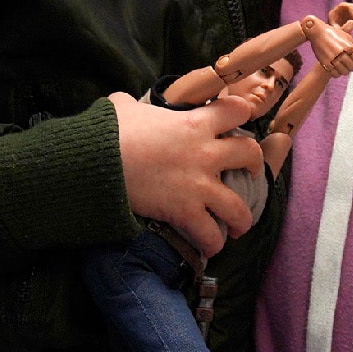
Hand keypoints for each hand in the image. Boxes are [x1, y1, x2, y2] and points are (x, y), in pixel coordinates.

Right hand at [113, 90, 265, 259]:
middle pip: (250, 155)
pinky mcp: (186, 211)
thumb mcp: (124, 106)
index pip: (236, 111)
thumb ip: (134, 104)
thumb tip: (123, 104)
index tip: (239, 122)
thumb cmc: (110, 131)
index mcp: (195, 122)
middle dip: (254, 166)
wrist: (98, 161)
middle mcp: (206, 153)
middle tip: (248, 174)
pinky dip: (212, 244)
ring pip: (238, 207)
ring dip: (242, 219)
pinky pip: (210, 235)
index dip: (241, 114)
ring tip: (238, 226)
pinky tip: (209, 248)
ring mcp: (199, 184)